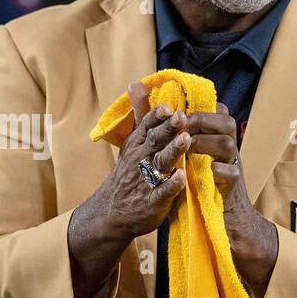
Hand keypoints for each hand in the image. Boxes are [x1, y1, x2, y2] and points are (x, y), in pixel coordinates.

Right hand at [67, 82, 189, 297]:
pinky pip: (163, 192)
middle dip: (168, 129)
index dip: (156, 116)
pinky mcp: (153, 202)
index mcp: (136, 146)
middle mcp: (140, 160)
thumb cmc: (128, 174)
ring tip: (186, 140)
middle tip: (181, 116)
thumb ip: (139, 115)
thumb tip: (136, 84)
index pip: (146, 127)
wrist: (111, 213)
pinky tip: (181, 178)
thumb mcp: (130, 144)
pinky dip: (171, 186)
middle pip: (155, 141)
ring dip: (173, 151)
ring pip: (161, 163)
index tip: (168, 105)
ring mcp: (146, 181)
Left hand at [178, 101, 278, 297]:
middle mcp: (226, 149)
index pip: (216, 110)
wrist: (218, 220)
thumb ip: (164, 126)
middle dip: (201, 120)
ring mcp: (232, 167)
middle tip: (179, 126)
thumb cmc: (194, 185)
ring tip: (186, 148)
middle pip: (225, 121)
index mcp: (215, 139)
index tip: (176, 111)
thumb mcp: (182, 157)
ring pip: (228, 143)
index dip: (198, 107)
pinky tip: (206, 171)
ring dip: (205, 143)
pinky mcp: (232, 188)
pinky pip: (231, 174)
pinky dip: (219, 170)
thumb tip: (143, 95)